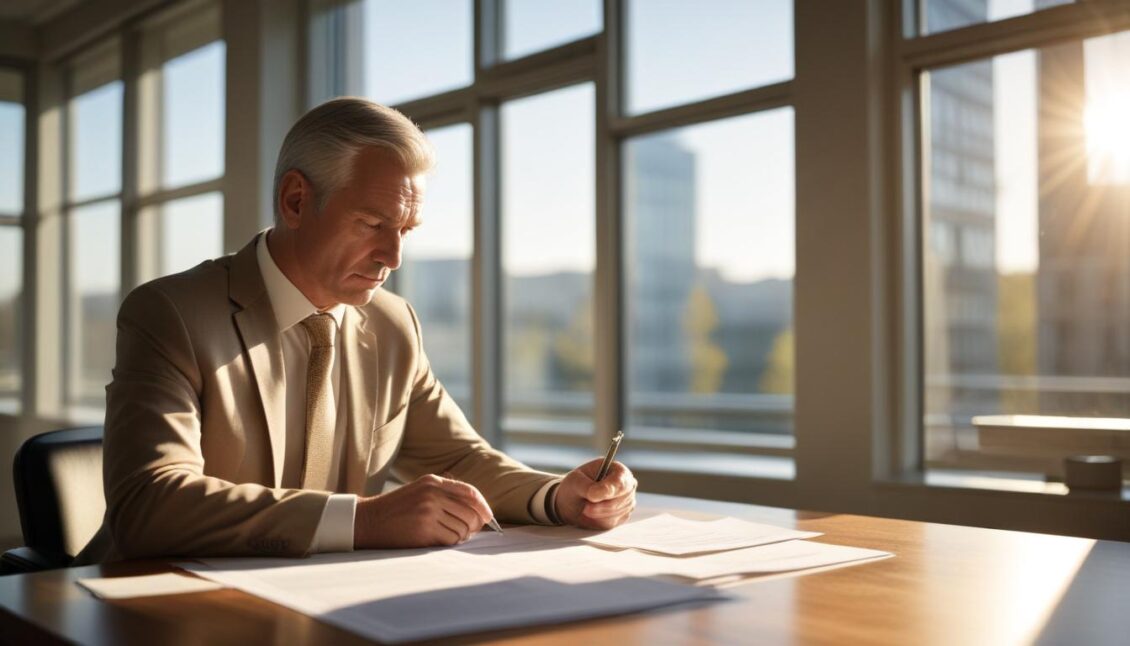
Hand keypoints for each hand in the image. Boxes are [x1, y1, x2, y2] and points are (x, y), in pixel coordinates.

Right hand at [353, 474, 494, 548]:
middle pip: (470, 513)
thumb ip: (445, 494)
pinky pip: (451, 540)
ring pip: (463, 528)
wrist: (368, 520)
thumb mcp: (419, 490)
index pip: (470, 492)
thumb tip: (478, 511)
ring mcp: (428, 512)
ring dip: (460, 536)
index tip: (488, 518)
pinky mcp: (424, 530)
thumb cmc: (396, 508)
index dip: (483, 507)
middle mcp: (432, 494)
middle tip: (466, 532)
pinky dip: (451, 543)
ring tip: (448, 535)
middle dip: (473, 526)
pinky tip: (441, 541)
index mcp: (433, 482)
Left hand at [554, 458, 636, 529]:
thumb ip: (586, 486)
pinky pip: (612, 522)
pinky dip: (598, 521)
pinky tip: (590, 514)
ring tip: (585, 509)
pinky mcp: (622, 516)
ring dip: (598, 513)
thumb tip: (595, 494)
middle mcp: (626, 485)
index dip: (608, 489)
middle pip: (622, 498)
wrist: (571, 503)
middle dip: (601, 505)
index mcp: (617, 470)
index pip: (620, 481)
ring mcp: (626, 502)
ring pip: (617, 512)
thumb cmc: (574, 487)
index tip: (592, 496)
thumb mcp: (575, 482)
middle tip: (585, 508)